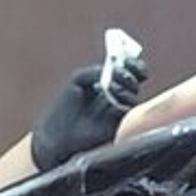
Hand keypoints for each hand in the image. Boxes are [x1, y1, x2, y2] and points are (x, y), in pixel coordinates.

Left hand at [31, 58, 148, 170]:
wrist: (59, 133)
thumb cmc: (65, 106)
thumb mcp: (79, 79)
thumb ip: (97, 71)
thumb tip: (116, 71)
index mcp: (108, 81)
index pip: (130, 69)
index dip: (134, 64)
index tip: (129, 61)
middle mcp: (117, 95)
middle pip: (136, 80)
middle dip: (131, 75)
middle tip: (121, 75)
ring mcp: (120, 110)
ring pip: (134, 95)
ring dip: (123, 89)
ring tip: (108, 90)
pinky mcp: (120, 125)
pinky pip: (129, 111)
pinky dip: (122, 104)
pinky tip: (111, 105)